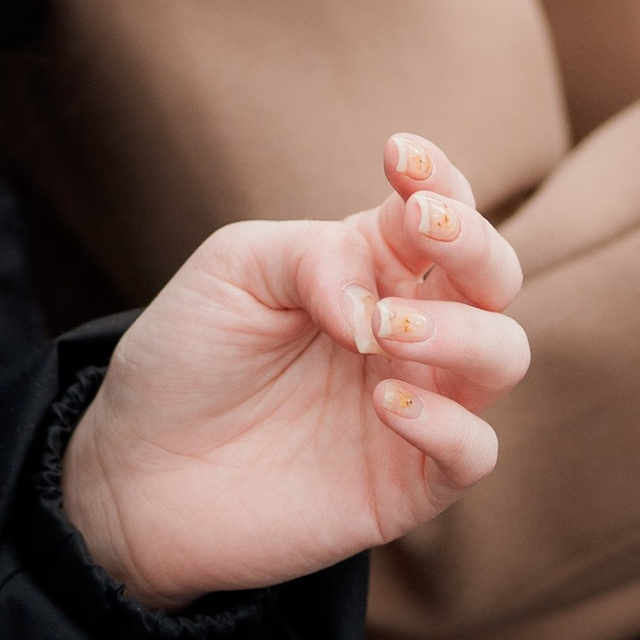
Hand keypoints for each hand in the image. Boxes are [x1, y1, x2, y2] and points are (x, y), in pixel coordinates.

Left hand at [60, 135, 527, 609]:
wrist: (137, 471)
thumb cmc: (188, 356)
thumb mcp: (232, 271)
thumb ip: (310, 255)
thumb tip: (374, 303)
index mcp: (369, 266)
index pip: (438, 208)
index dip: (436, 177)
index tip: (397, 157)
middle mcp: (408, 329)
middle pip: (493, 275)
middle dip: (472, 241)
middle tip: (420, 227)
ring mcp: (417, 404)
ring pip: (503, 355)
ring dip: (460, 330)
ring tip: (384, 326)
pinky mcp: (408, 483)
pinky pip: (474, 452)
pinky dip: (446, 423)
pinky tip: (384, 402)